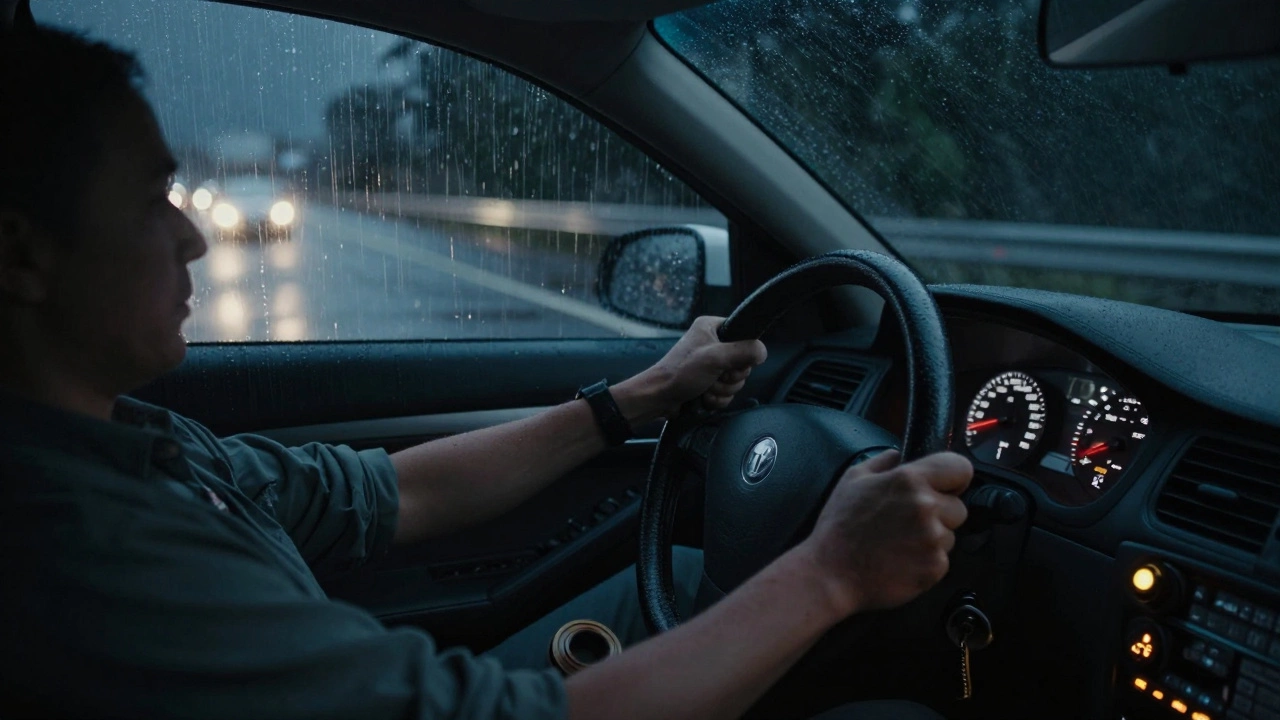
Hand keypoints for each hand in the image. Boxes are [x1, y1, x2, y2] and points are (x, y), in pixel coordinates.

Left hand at [615, 316, 767, 421]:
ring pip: (736, 380)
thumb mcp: (715, 357)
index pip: (745, 335)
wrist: (659, 397)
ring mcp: (711, 365)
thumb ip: (744, 351)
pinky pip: (727, 393)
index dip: (742, 353)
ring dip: (722, 390)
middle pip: (743, 363)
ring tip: (705, 387)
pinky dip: (717, 398)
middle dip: (730, 377)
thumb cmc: (679, 373)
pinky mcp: (709, 382)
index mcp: (712, 327)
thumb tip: (762, 352)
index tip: (730, 361)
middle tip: (714, 377)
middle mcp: (713, 343)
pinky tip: (704, 397)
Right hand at [797, 450, 972, 616]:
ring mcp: (933, 539)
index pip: (960, 467)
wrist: (830, 573)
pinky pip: (942, 560)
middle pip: (958, 507)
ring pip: (950, 535)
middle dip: (940, 513)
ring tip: (899, 544)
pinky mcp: (935, 567)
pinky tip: (900, 561)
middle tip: (908, 522)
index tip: (944, 487)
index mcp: (909, 480)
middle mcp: (926, 506)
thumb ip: (882, 462)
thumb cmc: (839, 527)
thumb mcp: (852, 480)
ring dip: (932, 539)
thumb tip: (898, 454)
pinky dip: (926, 562)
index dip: (953, 478)